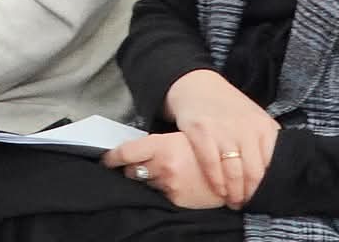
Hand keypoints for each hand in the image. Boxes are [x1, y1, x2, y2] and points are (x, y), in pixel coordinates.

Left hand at [102, 132, 222, 209]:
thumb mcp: (183, 138)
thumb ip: (160, 144)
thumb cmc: (208, 150)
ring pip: (144, 183)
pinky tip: (174, 183)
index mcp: (162, 146)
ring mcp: (168, 185)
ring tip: (161, 173)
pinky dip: (161, 189)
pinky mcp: (176, 200)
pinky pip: (159, 195)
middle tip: (136, 165)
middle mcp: (162, 167)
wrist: (233, 173)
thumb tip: (139, 149)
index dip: (112, 157)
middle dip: (131, 168)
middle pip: (131, 170)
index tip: (106, 159)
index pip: (126, 152)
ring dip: (147, 179)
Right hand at [164, 68, 280, 207]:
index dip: (266, 188)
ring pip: (233, 173)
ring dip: (233, 194)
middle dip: (249, 195)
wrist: (197, 86)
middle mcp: (245, 128)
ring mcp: (223, 130)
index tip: (261, 199)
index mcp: (263, 126)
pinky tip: (218, 191)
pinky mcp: (201, 132)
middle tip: (244, 205)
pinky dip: (216, 183)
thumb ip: (267, 141)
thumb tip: (279, 172)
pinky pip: (211, 165)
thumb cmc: (229, 108)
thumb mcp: (255, 118)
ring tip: (232, 202)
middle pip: (253, 174)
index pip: (271, 166)